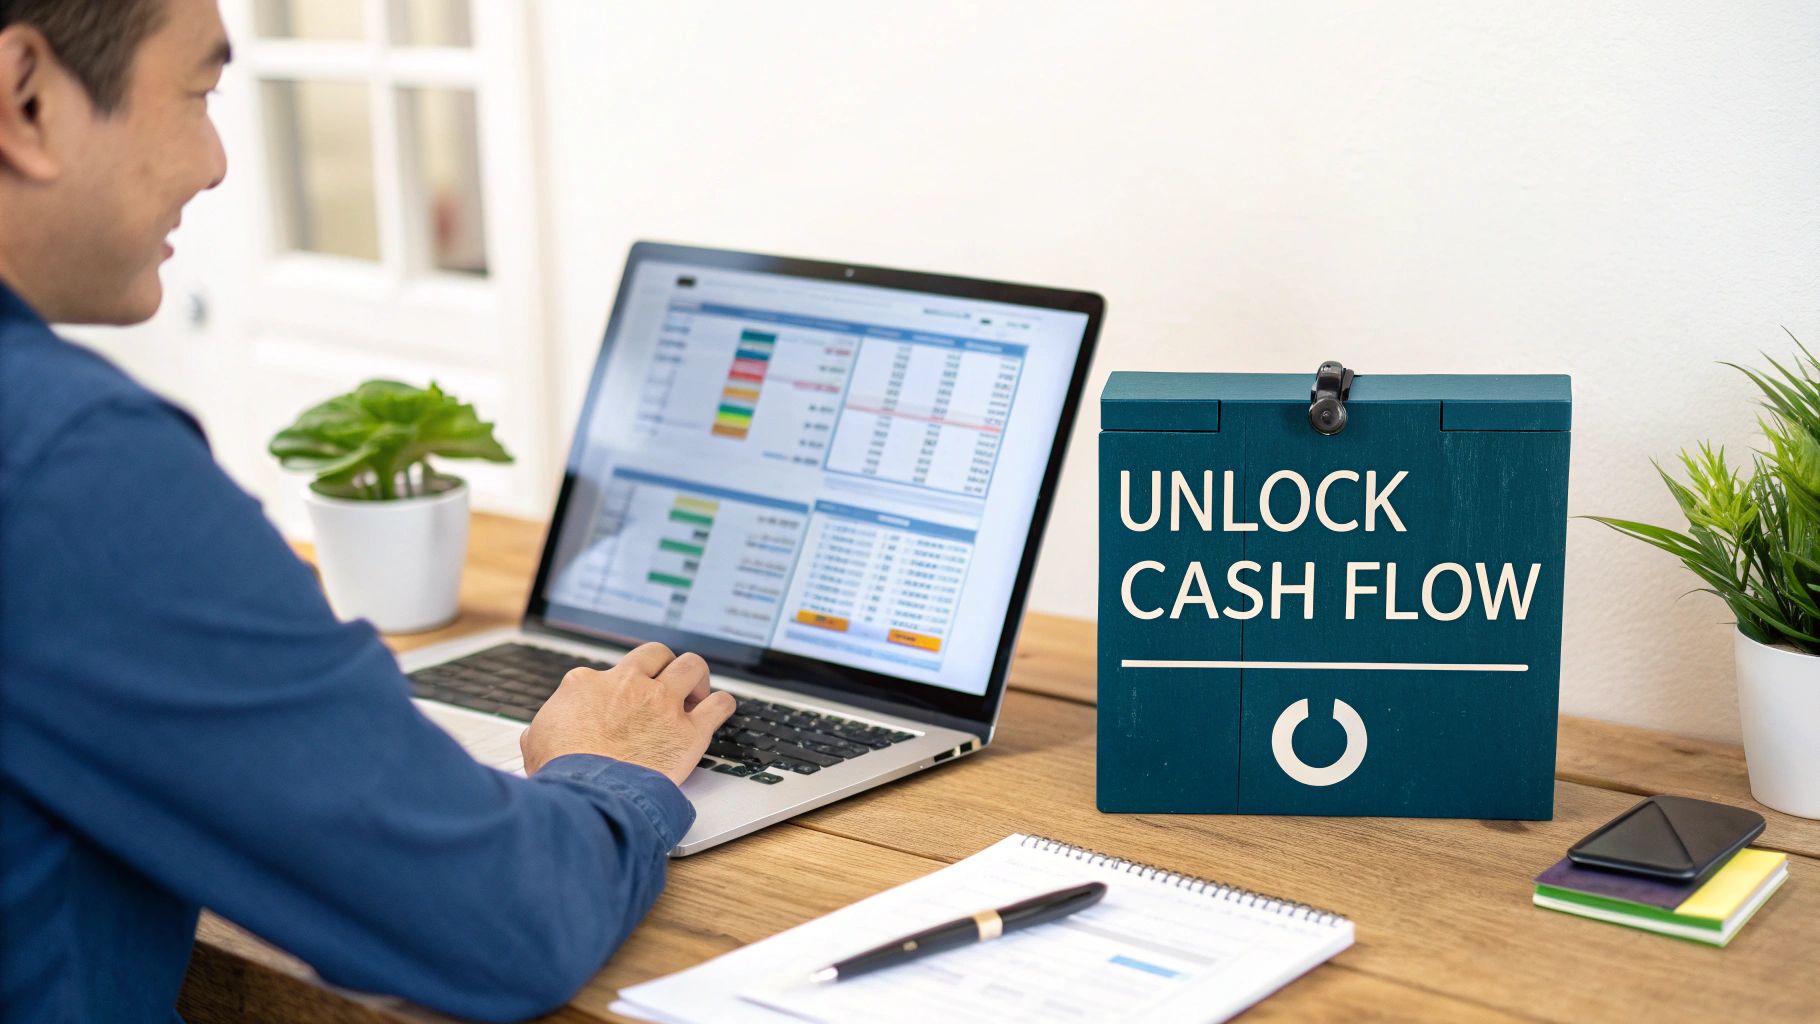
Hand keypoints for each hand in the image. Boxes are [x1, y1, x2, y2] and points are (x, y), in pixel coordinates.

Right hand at [519, 643, 735, 785]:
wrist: (586, 796)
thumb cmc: (560, 774)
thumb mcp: (536, 743)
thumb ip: (543, 730)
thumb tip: (539, 734)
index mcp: (587, 684)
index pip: (610, 671)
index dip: (619, 686)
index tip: (624, 700)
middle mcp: (628, 684)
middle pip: (656, 654)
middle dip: (663, 665)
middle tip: (667, 684)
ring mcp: (661, 704)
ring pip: (691, 666)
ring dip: (696, 677)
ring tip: (696, 692)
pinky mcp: (689, 731)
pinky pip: (718, 704)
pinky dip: (722, 704)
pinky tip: (719, 709)